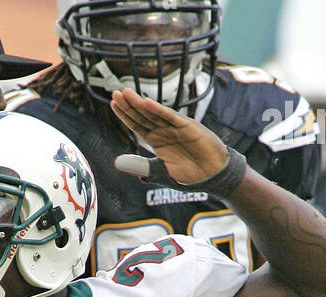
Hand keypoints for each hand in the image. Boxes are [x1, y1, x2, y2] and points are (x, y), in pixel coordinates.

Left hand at [110, 88, 229, 185]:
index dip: (125, 115)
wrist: (212, 175)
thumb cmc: (189, 174)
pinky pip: (170, 117)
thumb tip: (117, 163)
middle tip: (115, 93)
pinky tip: (146, 103)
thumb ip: (141, 166)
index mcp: (157, 140)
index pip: (137, 125)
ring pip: (154, 113)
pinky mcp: (187, 126)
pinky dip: (158, 110)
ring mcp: (175, 127)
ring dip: (139, 103)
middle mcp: (164, 131)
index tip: (113, 104)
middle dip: (128, 105)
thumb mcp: (160, 172)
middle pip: (142, 116)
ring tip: (125, 93)